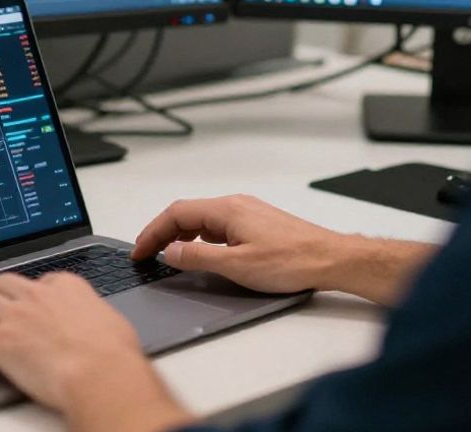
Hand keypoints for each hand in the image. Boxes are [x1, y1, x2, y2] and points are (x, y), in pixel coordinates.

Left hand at [0, 272, 192, 431]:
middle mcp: (37, 294)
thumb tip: (94, 323)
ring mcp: (15, 314)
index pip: (41, 280)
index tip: (30, 303)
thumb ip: (94, 315)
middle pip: (5, 282)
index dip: (32, 293)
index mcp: (67, 286)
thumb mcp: (111, 321)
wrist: (99, 373)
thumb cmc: (113, 354)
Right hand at [132, 195, 437, 305]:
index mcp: (226, 209)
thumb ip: (197, 257)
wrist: (331, 259)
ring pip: (203, 219)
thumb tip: (170, 252)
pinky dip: (200, 237)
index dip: (152, 232)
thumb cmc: (292, 260)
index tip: (140, 251)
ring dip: (181, 235)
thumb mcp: (236, 265)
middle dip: (162, 232)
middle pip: (187, 213)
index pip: (176, 213)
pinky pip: (218, 225)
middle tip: (147, 254)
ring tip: (168, 256)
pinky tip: (201, 253)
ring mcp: (248, 212)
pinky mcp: (258, 223)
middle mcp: (236, 204)